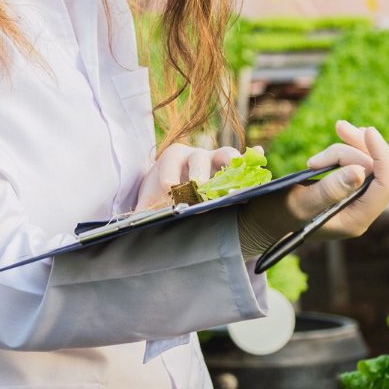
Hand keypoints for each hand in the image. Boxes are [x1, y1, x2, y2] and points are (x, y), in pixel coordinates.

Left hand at [135, 142, 257, 211]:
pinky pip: (247, 163)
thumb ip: (140, 216)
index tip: (169, 188)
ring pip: (227, 156)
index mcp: (173, 157)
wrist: (174, 194)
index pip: (173, 160)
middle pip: (200, 158)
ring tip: (236, 187)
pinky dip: (254, 162)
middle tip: (200, 189)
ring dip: (232, 167)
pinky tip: (261, 164)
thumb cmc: (160, 198)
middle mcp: (197, 155)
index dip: (171, 174)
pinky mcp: (235, 171)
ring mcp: (218, 161)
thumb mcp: (148, 205)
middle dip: (200, 174)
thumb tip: (126, 232)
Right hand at [238, 120, 388, 252]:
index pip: (386, 186)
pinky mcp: (347, 187)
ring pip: (365, 160)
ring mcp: (355, 198)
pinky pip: (356, 161)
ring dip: (344, 147)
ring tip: (314, 159)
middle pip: (375, 168)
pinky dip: (344, 149)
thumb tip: (358, 172)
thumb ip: (329, 190)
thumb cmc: (277, 215)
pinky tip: (331, 146)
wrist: (264, 219)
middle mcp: (361, 209)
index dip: (382, 157)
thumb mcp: (299, 203)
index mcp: (356, 219)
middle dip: (353, 148)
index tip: (369, 132)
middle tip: (329, 139)